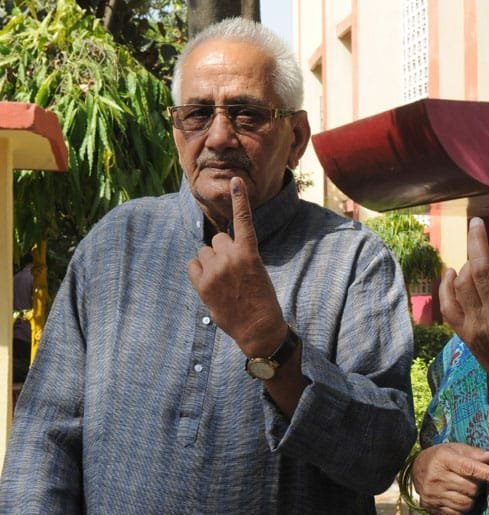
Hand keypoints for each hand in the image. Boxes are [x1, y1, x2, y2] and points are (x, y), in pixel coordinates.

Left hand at [187, 177, 285, 356]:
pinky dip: (198, 271)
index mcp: (249, 253)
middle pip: (217, 239)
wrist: (258, 327)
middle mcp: (231, 257)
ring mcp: (215, 270)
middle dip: (221, 251)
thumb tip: (216, 252)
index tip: (235, 180)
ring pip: (204, 252)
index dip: (239, 199)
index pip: (243, 221)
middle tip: (231, 271)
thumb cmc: (261, 300)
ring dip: (210, 262)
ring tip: (222, 281)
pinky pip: (193, 265)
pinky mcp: (203, 283)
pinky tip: (209, 284)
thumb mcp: (257, 272)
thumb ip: (239, 257)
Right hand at [411, 443, 488, 514]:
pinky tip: (460, 498)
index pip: (471, 468)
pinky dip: (464, 509)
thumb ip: (474, 453)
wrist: (415, 468)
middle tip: (477, 482)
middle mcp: (437, 477)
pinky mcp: (431, 506)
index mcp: (444, 459)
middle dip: (480, 487)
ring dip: (473, 499)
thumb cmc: (441, 456)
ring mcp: (433, 494)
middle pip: (471, 489)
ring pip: (466, 504)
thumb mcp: (455, 449)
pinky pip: (457, 514)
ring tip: (468, 490)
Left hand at [439, 216, 488, 389]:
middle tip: (475, 222)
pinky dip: (447, 287)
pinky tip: (451, 272)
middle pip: (482, 270)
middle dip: (477, 242)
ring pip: (464, 285)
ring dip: (466, 263)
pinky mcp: (465, 334)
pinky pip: (449, 306)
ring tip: (474, 252)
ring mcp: (478, 325)